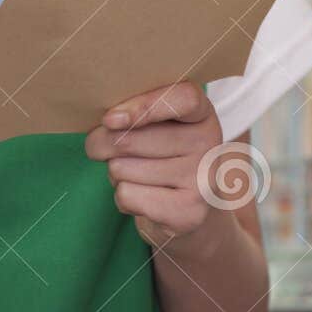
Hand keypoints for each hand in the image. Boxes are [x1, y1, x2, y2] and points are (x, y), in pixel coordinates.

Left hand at [84, 81, 224, 251]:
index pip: (184, 99)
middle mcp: (209, 144)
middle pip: (131, 138)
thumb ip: (134, 112)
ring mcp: (202, 180)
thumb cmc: (160, 155)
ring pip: (122, 168)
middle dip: (102, 144)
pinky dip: (123, 198)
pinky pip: (127, 196)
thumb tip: (110, 122)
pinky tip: (142, 197)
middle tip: (104, 147)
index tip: (110, 118)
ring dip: (115, 172)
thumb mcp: (154, 124)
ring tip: (136, 175)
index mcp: (202, 113)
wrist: (187, 208)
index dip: (144, 106)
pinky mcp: (188, 212)